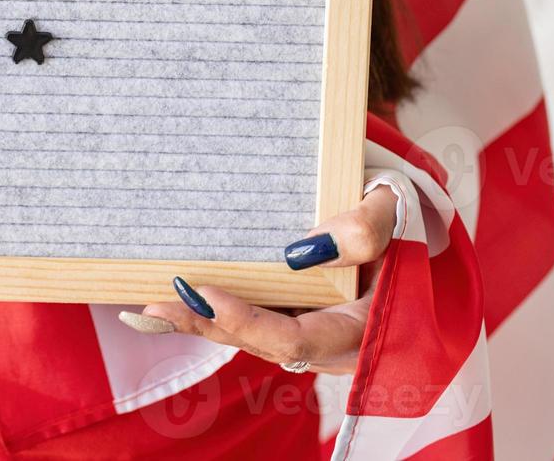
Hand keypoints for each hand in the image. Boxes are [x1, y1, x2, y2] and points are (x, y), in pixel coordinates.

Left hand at [120, 186, 398, 375]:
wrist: (406, 220)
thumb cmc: (402, 214)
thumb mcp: (396, 208)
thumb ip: (365, 228)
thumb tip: (304, 250)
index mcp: (363, 325)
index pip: (298, 339)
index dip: (250, 321)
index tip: (208, 293)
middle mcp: (331, 340)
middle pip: (261, 345)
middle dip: (207, 326)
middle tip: (157, 305)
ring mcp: (308, 330)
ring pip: (247, 337)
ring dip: (198, 323)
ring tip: (148, 308)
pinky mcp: (289, 316)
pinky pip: (246, 321)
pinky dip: (207, 313)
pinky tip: (162, 303)